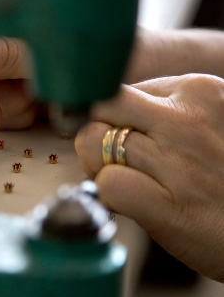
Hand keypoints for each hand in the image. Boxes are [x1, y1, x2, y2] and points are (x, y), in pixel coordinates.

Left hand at [75, 74, 223, 281]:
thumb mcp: (206, 122)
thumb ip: (159, 111)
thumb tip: (99, 112)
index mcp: (196, 90)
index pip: (114, 91)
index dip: (109, 119)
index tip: (122, 140)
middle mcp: (186, 119)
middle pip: (97, 107)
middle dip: (94, 134)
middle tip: (111, 159)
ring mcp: (177, 162)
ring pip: (90, 142)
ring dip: (98, 167)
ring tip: (127, 182)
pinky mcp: (170, 206)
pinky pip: (106, 185)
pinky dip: (107, 196)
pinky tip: (129, 204)